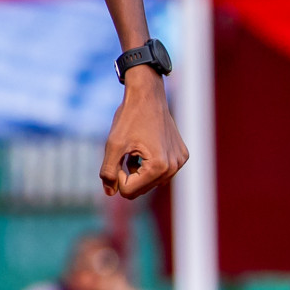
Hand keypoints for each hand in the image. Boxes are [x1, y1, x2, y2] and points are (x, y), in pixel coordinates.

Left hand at [99, 65, 186, 198]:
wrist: (148, 95)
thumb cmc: (130, 117)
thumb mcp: (113, 145)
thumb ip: (108, 171)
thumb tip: (110, 193)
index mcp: (158, 167)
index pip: (128, 192)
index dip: (117, 176)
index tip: (118, 156)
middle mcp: (173, 167)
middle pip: (141, 189)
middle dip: (128, 175)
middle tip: (126, 152)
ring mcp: (180, 162)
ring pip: (150, 181)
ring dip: (138, 171)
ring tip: (136, 149)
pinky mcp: (182, 156)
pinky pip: (161, 171)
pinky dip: (149, 164)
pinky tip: (146, 147)